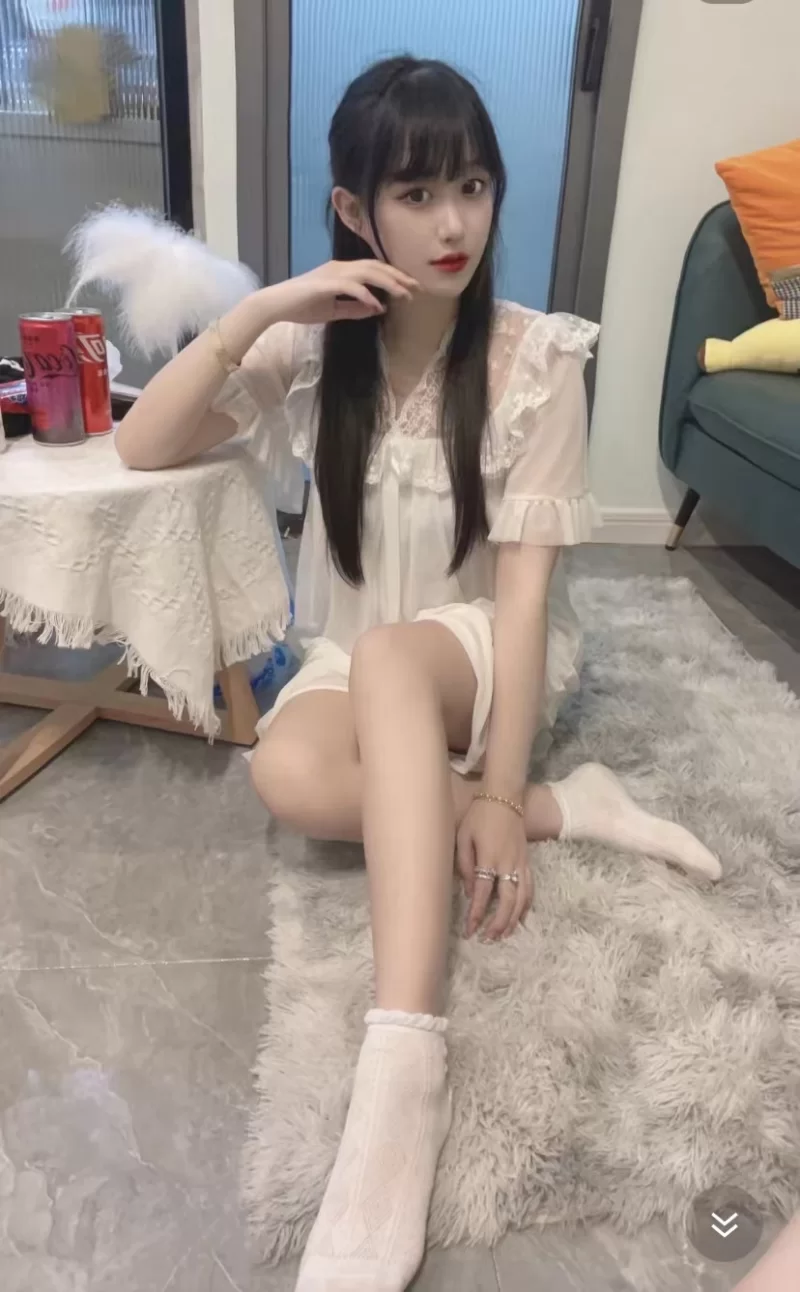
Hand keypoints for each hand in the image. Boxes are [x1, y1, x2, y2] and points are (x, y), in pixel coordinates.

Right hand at [271, 259, 419, 324]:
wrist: (276, 305)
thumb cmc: (302, 306)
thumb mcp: (333, 310)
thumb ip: (355, 309)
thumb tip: (377, 308)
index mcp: (343, 271)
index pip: (374, 270)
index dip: (394, 277)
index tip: (411, 288)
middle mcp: (341, 267)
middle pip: (376, 267)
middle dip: (398, 276)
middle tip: (417, 288)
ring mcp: (333, 273)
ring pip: (368, 273)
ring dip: (388, 283)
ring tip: (403, 294)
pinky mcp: (325, 284)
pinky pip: (351, 286)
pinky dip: (366, 295)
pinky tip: (376, 304)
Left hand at [456, 799, 533, 940]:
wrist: (505, 796)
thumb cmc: (479, 815)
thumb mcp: (463, 836)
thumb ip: (464, 864)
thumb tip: (468, 891)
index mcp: (489, 858)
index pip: (482, 894)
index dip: (476, 914)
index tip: (469, 931)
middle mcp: (508, 865)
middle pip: (507, 902)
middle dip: (498, 924)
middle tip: (487, 938)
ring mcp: (521, 864)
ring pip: (522, 899)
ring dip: (513, 920)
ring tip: (503, 935)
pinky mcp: (527, 861)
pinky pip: (530, 888)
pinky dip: (526, 906)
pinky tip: (521, 918)